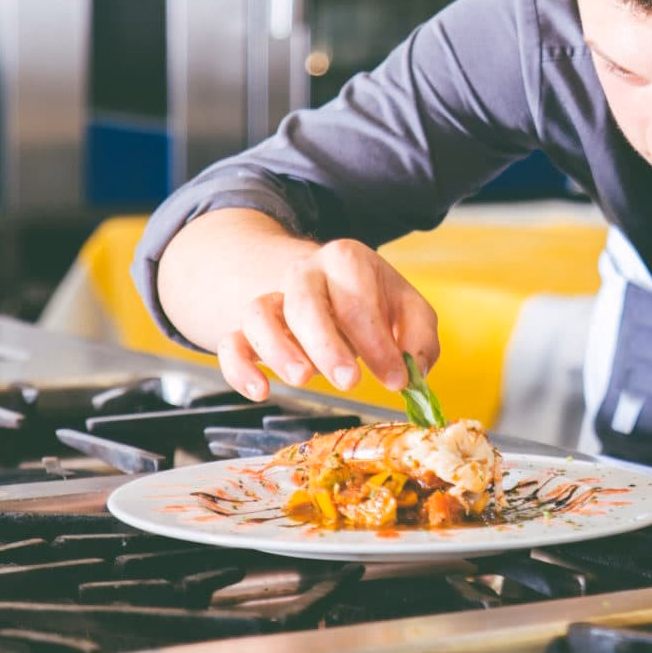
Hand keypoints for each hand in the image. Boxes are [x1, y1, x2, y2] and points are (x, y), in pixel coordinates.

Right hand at [214, 238, 438, 401]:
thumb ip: (420, 337)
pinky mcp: (247, 329)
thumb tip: (413, 370)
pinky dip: (238, 368)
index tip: (396, 379)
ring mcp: (272, 299)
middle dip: (327, 344)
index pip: (356, 299)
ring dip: (277, 349)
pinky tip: (261, 391)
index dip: (377, 342)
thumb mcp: (408, 310)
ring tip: (303, 379)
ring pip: (259, 314)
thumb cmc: (373, 302)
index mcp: (346, 261)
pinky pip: (231, 342)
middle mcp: (304, 274)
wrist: (325, 285)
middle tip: (350, 381)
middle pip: (304, 301)